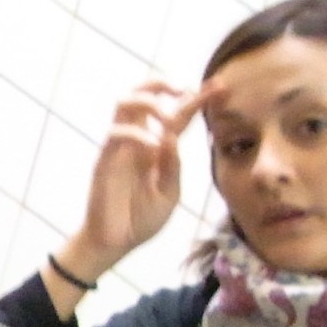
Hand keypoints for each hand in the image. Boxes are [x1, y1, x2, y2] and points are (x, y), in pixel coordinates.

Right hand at [65, 79, 203, 277]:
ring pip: (124, 104)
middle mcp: (138, 141)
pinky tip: (154, 147)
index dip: (198, 98)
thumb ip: (173, 166)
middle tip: (182, 88)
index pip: (178, 115)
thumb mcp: (169, 194)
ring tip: (166, 116)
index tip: (222, 86)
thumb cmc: (141, 220)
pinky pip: (117, 134)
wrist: (115, 243)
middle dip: (162, 83)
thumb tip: (172, 135)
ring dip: (147, 101)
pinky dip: (138, 134)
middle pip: (143, 94)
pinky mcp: (105, 160)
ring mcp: (119, 148)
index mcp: (157, 148)